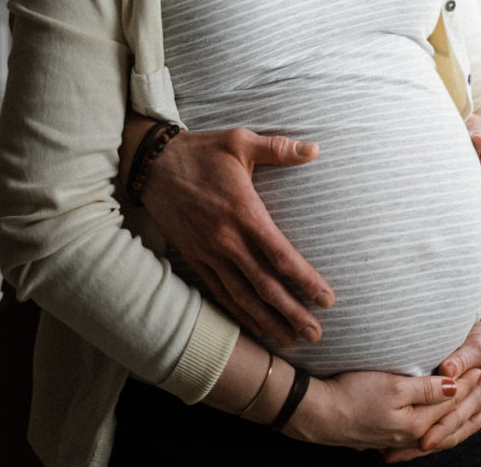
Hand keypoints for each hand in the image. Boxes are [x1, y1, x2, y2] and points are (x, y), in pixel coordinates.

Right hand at [139, 126, 334, 344]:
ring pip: (241, 296)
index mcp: (244, 212)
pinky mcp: (193, 257)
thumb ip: (280, 149)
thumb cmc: (201, 151)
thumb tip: (315, 148)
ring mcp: (208, 252)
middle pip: (264, 285)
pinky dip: (237, 313)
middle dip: (292, 312)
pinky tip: (253, 326)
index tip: (327, 299)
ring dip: (267, 320)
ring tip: (290, 339)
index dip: (305, 281)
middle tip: (316, 334)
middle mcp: (226, 239)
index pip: (280, 255)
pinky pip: (218, 292)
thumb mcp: (240, 141)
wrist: (153, 164)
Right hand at [285, 370, 459, 449]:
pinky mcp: (382, 436)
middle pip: (447, 423)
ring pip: (435, 434)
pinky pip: (419, 438)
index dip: (466, 384)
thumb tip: (455, 389)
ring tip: (471, 419)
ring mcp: (395, 439)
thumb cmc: (353, 394)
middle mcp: (409, 436)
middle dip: (468, 408)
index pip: (449, 402)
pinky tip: (431, 429)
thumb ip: (426, 390)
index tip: (480, 367)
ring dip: (455, 425)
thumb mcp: (393, 387)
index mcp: (416, 423)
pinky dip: (434, 432)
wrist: (318, 414)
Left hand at [380, 316, 480, 462]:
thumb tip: (446, 370)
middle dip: (418, 445)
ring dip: (415, 444)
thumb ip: (462, 359)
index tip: (422, 441)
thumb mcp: (479, 347)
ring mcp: (461, 404)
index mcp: (479, 396)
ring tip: (392, 453)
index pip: (455, 417)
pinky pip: (435, 419)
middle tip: (394, 454)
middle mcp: (469, 405)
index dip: (438, 429)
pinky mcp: (451, 399)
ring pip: (437, 429)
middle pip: (443, 430)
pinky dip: (419, 429)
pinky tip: (402, 438)